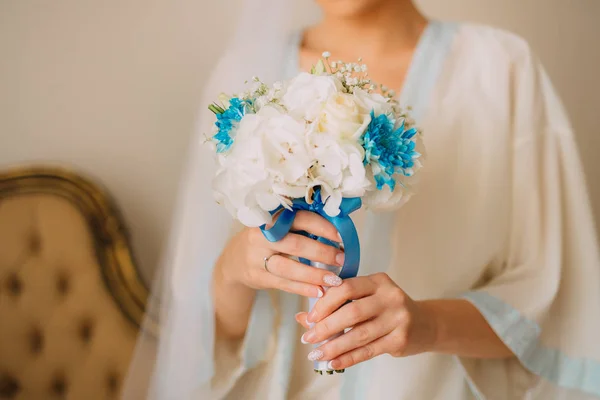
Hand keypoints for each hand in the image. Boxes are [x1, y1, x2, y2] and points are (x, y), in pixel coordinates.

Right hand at [217, 211, 345, 297]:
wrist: (235, 259)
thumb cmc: (266, 239)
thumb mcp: (277, 226)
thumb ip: (300, 226)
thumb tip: (338, 227)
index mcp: (271, 218)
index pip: (299, 218)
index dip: (321, 227)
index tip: (340, 236)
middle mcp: (262, 237)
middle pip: (295, 244)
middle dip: (321, 252)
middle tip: (341, 258)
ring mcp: (257, 258)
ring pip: (289, 268)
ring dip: (314, 274)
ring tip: (334, 280)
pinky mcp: (258, 277)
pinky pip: (284, 284)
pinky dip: (303, 289)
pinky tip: (319, 291)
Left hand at [295, 273, 438, 369]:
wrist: (426, 324)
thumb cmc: (387, 308)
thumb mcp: (367, 298)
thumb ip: (337, 304)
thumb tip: (302, 317)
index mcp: (378, 281)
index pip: (346, 288)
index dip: (324, 303)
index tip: (310, 317)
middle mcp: (391, 297)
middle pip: (351, 313)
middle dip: (325, 327)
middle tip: (308, 337)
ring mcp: (398, 319)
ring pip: (358, 335)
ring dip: (333, 346)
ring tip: (315, 353)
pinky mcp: (400, 340)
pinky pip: (368, 351)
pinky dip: (348, 358)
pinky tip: (332, 362)